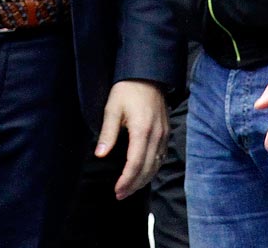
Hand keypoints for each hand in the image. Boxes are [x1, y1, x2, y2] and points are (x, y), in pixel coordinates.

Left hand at [95, 79, 168, 199]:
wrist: (147, 74)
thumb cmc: (127, 89)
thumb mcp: (113, 107)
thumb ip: (108, 133)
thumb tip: (100, 155)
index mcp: (142, 130)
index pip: (136, 163)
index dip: (127, 180)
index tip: (117, 190)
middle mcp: (156, 135)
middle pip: (148, 169)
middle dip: (134, 185)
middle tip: (120, 194)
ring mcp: (163, 134)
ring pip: (157, 165)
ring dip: (144, 179)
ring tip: (130, 188)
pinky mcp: (166, 131)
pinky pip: (162, 156)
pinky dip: (153, 168)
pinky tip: (144, 172)